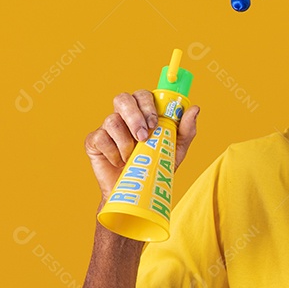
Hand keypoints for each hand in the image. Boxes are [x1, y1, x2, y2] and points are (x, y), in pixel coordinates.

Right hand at [85, 90, 199, 201]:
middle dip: (134, 116)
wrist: (136, 192)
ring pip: (112, 120)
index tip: (154, 122)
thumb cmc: (155, 166)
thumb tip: (194, 108)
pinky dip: (113, 152)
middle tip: (143, 137)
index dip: (147, 104)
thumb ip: (185, 129)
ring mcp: (107, 127)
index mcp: (143, 113)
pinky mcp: (94, 141)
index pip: (142, 95)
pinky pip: (100, 137)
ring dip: (126, 141)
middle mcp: (124, 116)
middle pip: (122, 99)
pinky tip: (120, 162)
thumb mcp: (175, 150)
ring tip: (132, 157)